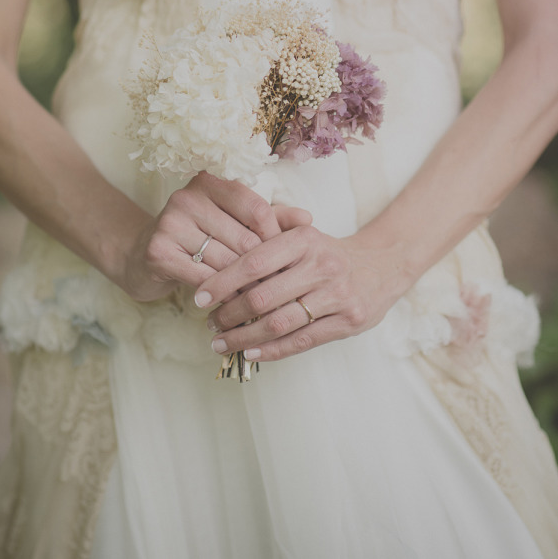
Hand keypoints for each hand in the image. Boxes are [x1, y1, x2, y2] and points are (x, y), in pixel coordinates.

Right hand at [116, 171, 311, 301]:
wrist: (143, 256)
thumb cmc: (200, 238)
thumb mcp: (235, 224)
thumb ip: (272, 219)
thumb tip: (308, 219)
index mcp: (211, 182)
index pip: (256, 208)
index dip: (274, 237)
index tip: (284, 260)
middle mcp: (188, 197)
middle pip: (243, 238)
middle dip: (263, 268)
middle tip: (278, 289)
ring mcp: (170, 222)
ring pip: (225, 262)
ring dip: (245, 286)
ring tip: (259, 301)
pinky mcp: (158, 251)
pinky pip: (203, 278)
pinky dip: (221, 295)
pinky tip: (230, 304)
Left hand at [196, 225, 407, 360]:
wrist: (383, 264)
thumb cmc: (329, 252)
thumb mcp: (303, 231)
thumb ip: (267, 232)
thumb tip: (222, 248)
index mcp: (304, 239)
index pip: (254, 262)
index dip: (222, 282)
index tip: (199, 296)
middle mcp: (321, 265)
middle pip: (263, 297)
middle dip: (229, 314)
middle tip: (210, 323)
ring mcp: (337, 294)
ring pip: (280, 323)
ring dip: (245, 337)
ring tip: (222, 342)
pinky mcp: (349, 320)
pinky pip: (302, 340)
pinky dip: (272, 350)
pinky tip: (251, 351)